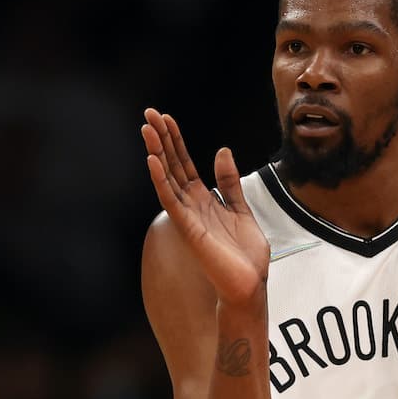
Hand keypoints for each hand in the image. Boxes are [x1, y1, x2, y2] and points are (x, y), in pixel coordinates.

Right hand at [142, 108, 269, 308]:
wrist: (250, 284)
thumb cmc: (246, 255)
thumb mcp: (241, 208)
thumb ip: (230, 182)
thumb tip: (222, 152)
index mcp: (204, 200)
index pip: (184, 164)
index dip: (176, 141)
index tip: (166, 119)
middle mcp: (191, 205)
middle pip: (172, 166)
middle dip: (162, 139)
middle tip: (149, 114)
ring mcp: (187, 216)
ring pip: (167, 178)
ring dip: (157, 153)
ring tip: (147, 129)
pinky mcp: (188, 229)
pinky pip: (171, 200)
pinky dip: (161, 180)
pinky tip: (153, 160)